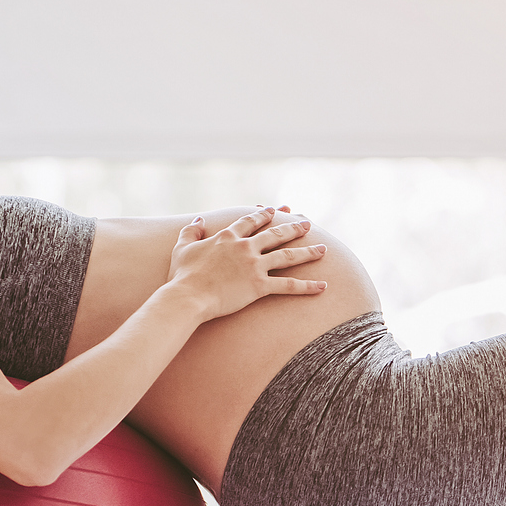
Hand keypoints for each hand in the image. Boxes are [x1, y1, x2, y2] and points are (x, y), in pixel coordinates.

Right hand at [168, 206, 328, 320]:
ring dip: (308, 252)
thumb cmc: (182, 275)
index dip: (263, 215)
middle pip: (275, 234)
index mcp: (228, 237)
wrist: (188, 296)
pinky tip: (322, 286)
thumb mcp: (182, 248)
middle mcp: (245, 247)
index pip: (250, 221)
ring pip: (288, 256)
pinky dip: (307, 286)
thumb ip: (191, 231)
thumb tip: (199, 219)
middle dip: (293, 228)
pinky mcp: (259, 286)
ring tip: (323, 249)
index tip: (274, 209)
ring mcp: (254, 266)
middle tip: (306, 223)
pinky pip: (288, 286)